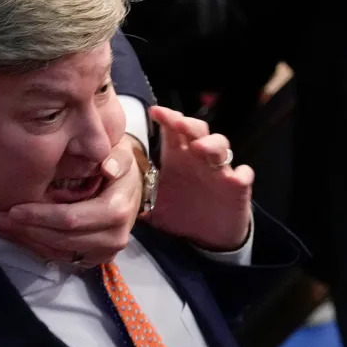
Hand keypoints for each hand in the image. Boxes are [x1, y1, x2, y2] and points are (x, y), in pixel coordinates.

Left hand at [0, 134, 141, 265]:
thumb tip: (108, 167)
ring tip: (0, 226)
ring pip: (57, 252)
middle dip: (27, 230)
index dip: (40, 216)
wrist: (129, 188)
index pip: (71, 219)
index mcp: (116, 212)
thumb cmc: (118, 166)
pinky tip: (15, 234)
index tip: (14, 209)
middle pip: (60, 239)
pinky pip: (59, 257)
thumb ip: (117, 158)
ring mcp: (103, 252)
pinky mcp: (92, 258)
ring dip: (26, 240)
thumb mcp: (121, 155)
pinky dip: (35, 246)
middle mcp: (112, 238)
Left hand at [147, 106, 253, 250]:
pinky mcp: (237, 188)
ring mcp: (220, 172)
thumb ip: (133, 196)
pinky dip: (242, 174)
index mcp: (179, 158)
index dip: (168, 118)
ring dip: (212, 145)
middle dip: (189, 125)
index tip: (155, 111)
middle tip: (178, 124)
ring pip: (222, 149)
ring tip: (199, 148)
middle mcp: (199, 159)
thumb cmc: (181, 212)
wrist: (208, 235)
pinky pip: (244, 176)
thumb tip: (103, 193)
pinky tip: (237, 176)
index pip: (174, 131)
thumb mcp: (153, 205)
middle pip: (198, 132)